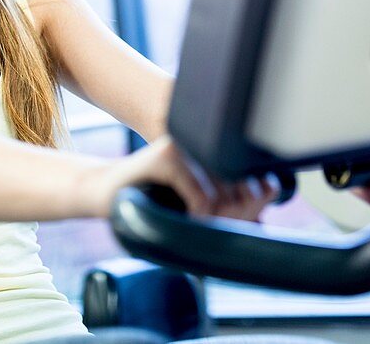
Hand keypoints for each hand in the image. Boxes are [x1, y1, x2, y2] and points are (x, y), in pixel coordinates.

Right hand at [94, 137, 277, 219]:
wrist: (106, 192)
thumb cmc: (153, 200)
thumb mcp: (196, 203)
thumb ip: (228, 207)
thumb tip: (263, 223)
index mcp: (216, 150)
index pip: (259, 179)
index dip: (253, 207)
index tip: (236, 222)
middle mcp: (204, 141)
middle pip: (245, 189)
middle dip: (234, 218)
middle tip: (212, 229)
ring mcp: (185, 145)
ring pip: (225, 195)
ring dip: (214, 222)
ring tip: (197, 227)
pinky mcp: (166, 156)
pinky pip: (201, 196)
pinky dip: (198, 217)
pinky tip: (187, 220)